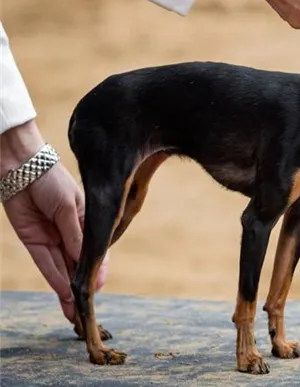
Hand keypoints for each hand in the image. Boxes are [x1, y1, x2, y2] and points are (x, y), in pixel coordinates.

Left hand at [1, 121, 107, 322]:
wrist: (21, 166)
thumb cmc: (51, 179)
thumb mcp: (69, 207)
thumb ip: (75, 236)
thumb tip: (85, 262)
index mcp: (88, 221)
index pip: (96, 252)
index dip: (98, 272)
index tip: (97, 289)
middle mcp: (71, 233)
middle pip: (79, 265)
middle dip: (84, 287)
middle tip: (86, 311)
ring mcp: (53, 238)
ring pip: (63, 269)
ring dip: (69, 290)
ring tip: (75, 313)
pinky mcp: (34, 241)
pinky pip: (46, 264)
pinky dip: (54, 279)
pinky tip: (63, 294)